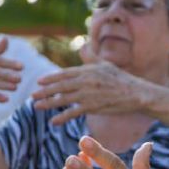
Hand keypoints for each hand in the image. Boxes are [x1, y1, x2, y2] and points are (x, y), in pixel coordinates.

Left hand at [32, 42, 153, 124]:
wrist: (136, 94)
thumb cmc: (121, 79)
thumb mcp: (105, 65)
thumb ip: (91, 57)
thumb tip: (83, 47)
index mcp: (87, 70)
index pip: (64, 74)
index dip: (50, 78)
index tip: (39, 81)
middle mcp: (86, 81)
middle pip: (60, 86)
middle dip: (44, 91)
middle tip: (32, 95)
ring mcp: (89, 94)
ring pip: (63, 99)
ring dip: (48, 103)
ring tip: (36, 106)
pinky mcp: (93, 107)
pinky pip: (73, 112)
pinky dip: (62, 117)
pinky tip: (53, 121)